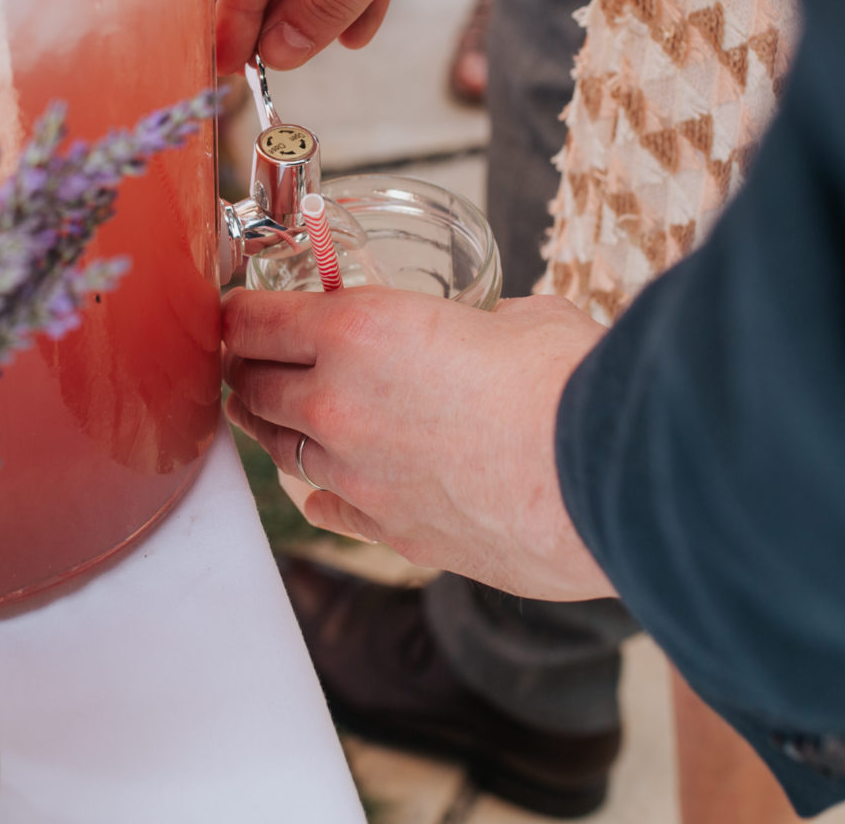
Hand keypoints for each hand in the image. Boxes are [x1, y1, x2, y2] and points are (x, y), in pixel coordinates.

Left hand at [224, 287, 617, 601]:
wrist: (605, 481)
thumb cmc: (570, 387)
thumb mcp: (518, 317)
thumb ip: (478, 323)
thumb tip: (488, 332)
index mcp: (360, 330)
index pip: (257, 318)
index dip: (240, 312)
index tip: (239, 311)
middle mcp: (338, 403)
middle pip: (254, 385)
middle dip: (248, 368)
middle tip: (251, 359)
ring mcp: (358, 475)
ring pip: (282, 449)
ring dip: (274, 427)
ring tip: (271, 415)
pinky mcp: (390, 531)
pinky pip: (327, 507)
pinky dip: (322, 490)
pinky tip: (325, 485)